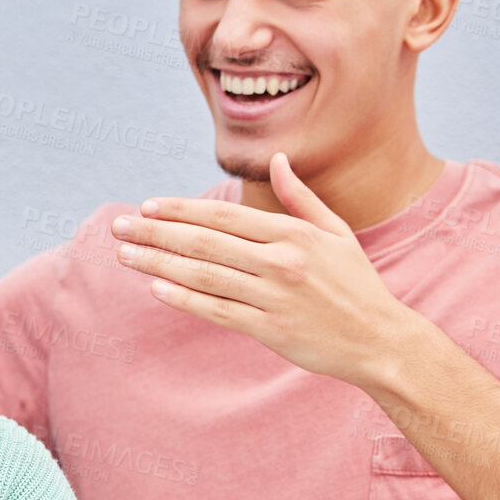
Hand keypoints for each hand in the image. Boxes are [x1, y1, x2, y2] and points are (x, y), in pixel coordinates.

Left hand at [109, 151, 416, 387]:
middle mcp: (281, 262)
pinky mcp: (270, 329)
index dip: (181, 209)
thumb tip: (278, 160)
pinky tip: (157, 289)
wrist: (380, 339)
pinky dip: (185, 299)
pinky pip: (218, 311)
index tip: (147, 206)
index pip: (224, 216)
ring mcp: (274, 297)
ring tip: (125, 256)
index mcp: (293, 234)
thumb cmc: (356, 284)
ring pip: (204, 275)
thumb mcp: (336, 232)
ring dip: (159, 264)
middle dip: (155, 232)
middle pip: (204, 242)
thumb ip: (300, 198)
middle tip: (119, 227)